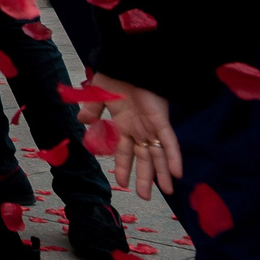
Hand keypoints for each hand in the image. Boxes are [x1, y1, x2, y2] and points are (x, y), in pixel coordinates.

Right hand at [80, 73, 179, 198]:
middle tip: (145, 197)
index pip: (124, 152)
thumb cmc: (115, 75)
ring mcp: (151, 126)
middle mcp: (139, 129)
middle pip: (144, 159)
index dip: (123, 167)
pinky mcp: (162, 121)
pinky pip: (170, 142)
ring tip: (166, 192)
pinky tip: (177, 173)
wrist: (129, 62)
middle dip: (145, 178)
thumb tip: (82, 122)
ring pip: (158, 155)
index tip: (121, 184)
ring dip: (161, 174)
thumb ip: (92, 109)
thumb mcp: (98, 94)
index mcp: (123, 125)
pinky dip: (174, 158)